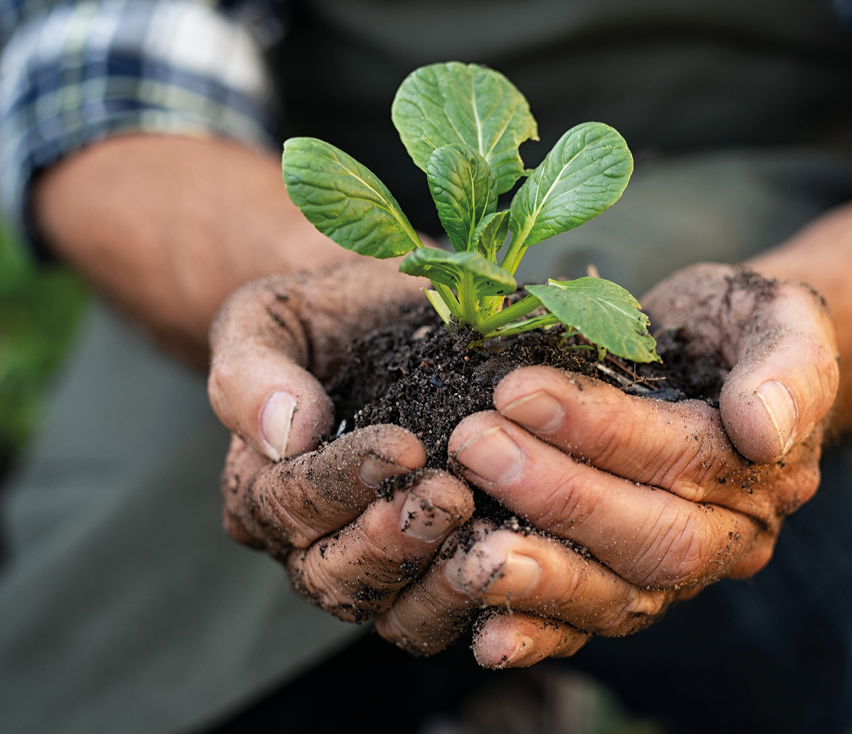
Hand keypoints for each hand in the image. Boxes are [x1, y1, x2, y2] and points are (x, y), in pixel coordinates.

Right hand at [208, 262, 473, 621]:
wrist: (384, 320)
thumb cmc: (325, 317)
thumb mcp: (270, 319)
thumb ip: (254, 371)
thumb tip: (285, 432)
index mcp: (261, 485)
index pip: (288, 503)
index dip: (342, 482)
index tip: (402, 447)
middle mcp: (307, 541)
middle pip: (333, 573)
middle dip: (392, 541)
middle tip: (450, 498)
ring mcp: (372, 564)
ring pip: (391, 610)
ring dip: (438, 583)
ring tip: (486, 538)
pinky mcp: (430, 573)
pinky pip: (444, 613)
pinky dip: (478, 601)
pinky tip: (519, 565)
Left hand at [374, 263, 838, 664]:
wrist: (720, 359)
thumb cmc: (738, 327)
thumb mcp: (780, 315)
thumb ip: (790, 364)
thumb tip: (764, 430)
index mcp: (771, 469)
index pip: (685, 458)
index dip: (600, 430)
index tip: (517, 390)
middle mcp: (733, 535)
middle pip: (652, 538)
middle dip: (558, 496)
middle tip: (475, 445)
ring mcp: (681, 571)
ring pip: (621, 595)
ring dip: (542, 576)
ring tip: (468, 550)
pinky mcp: (631, 584)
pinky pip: (592, 624)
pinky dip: (540, 634)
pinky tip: (486, 637)